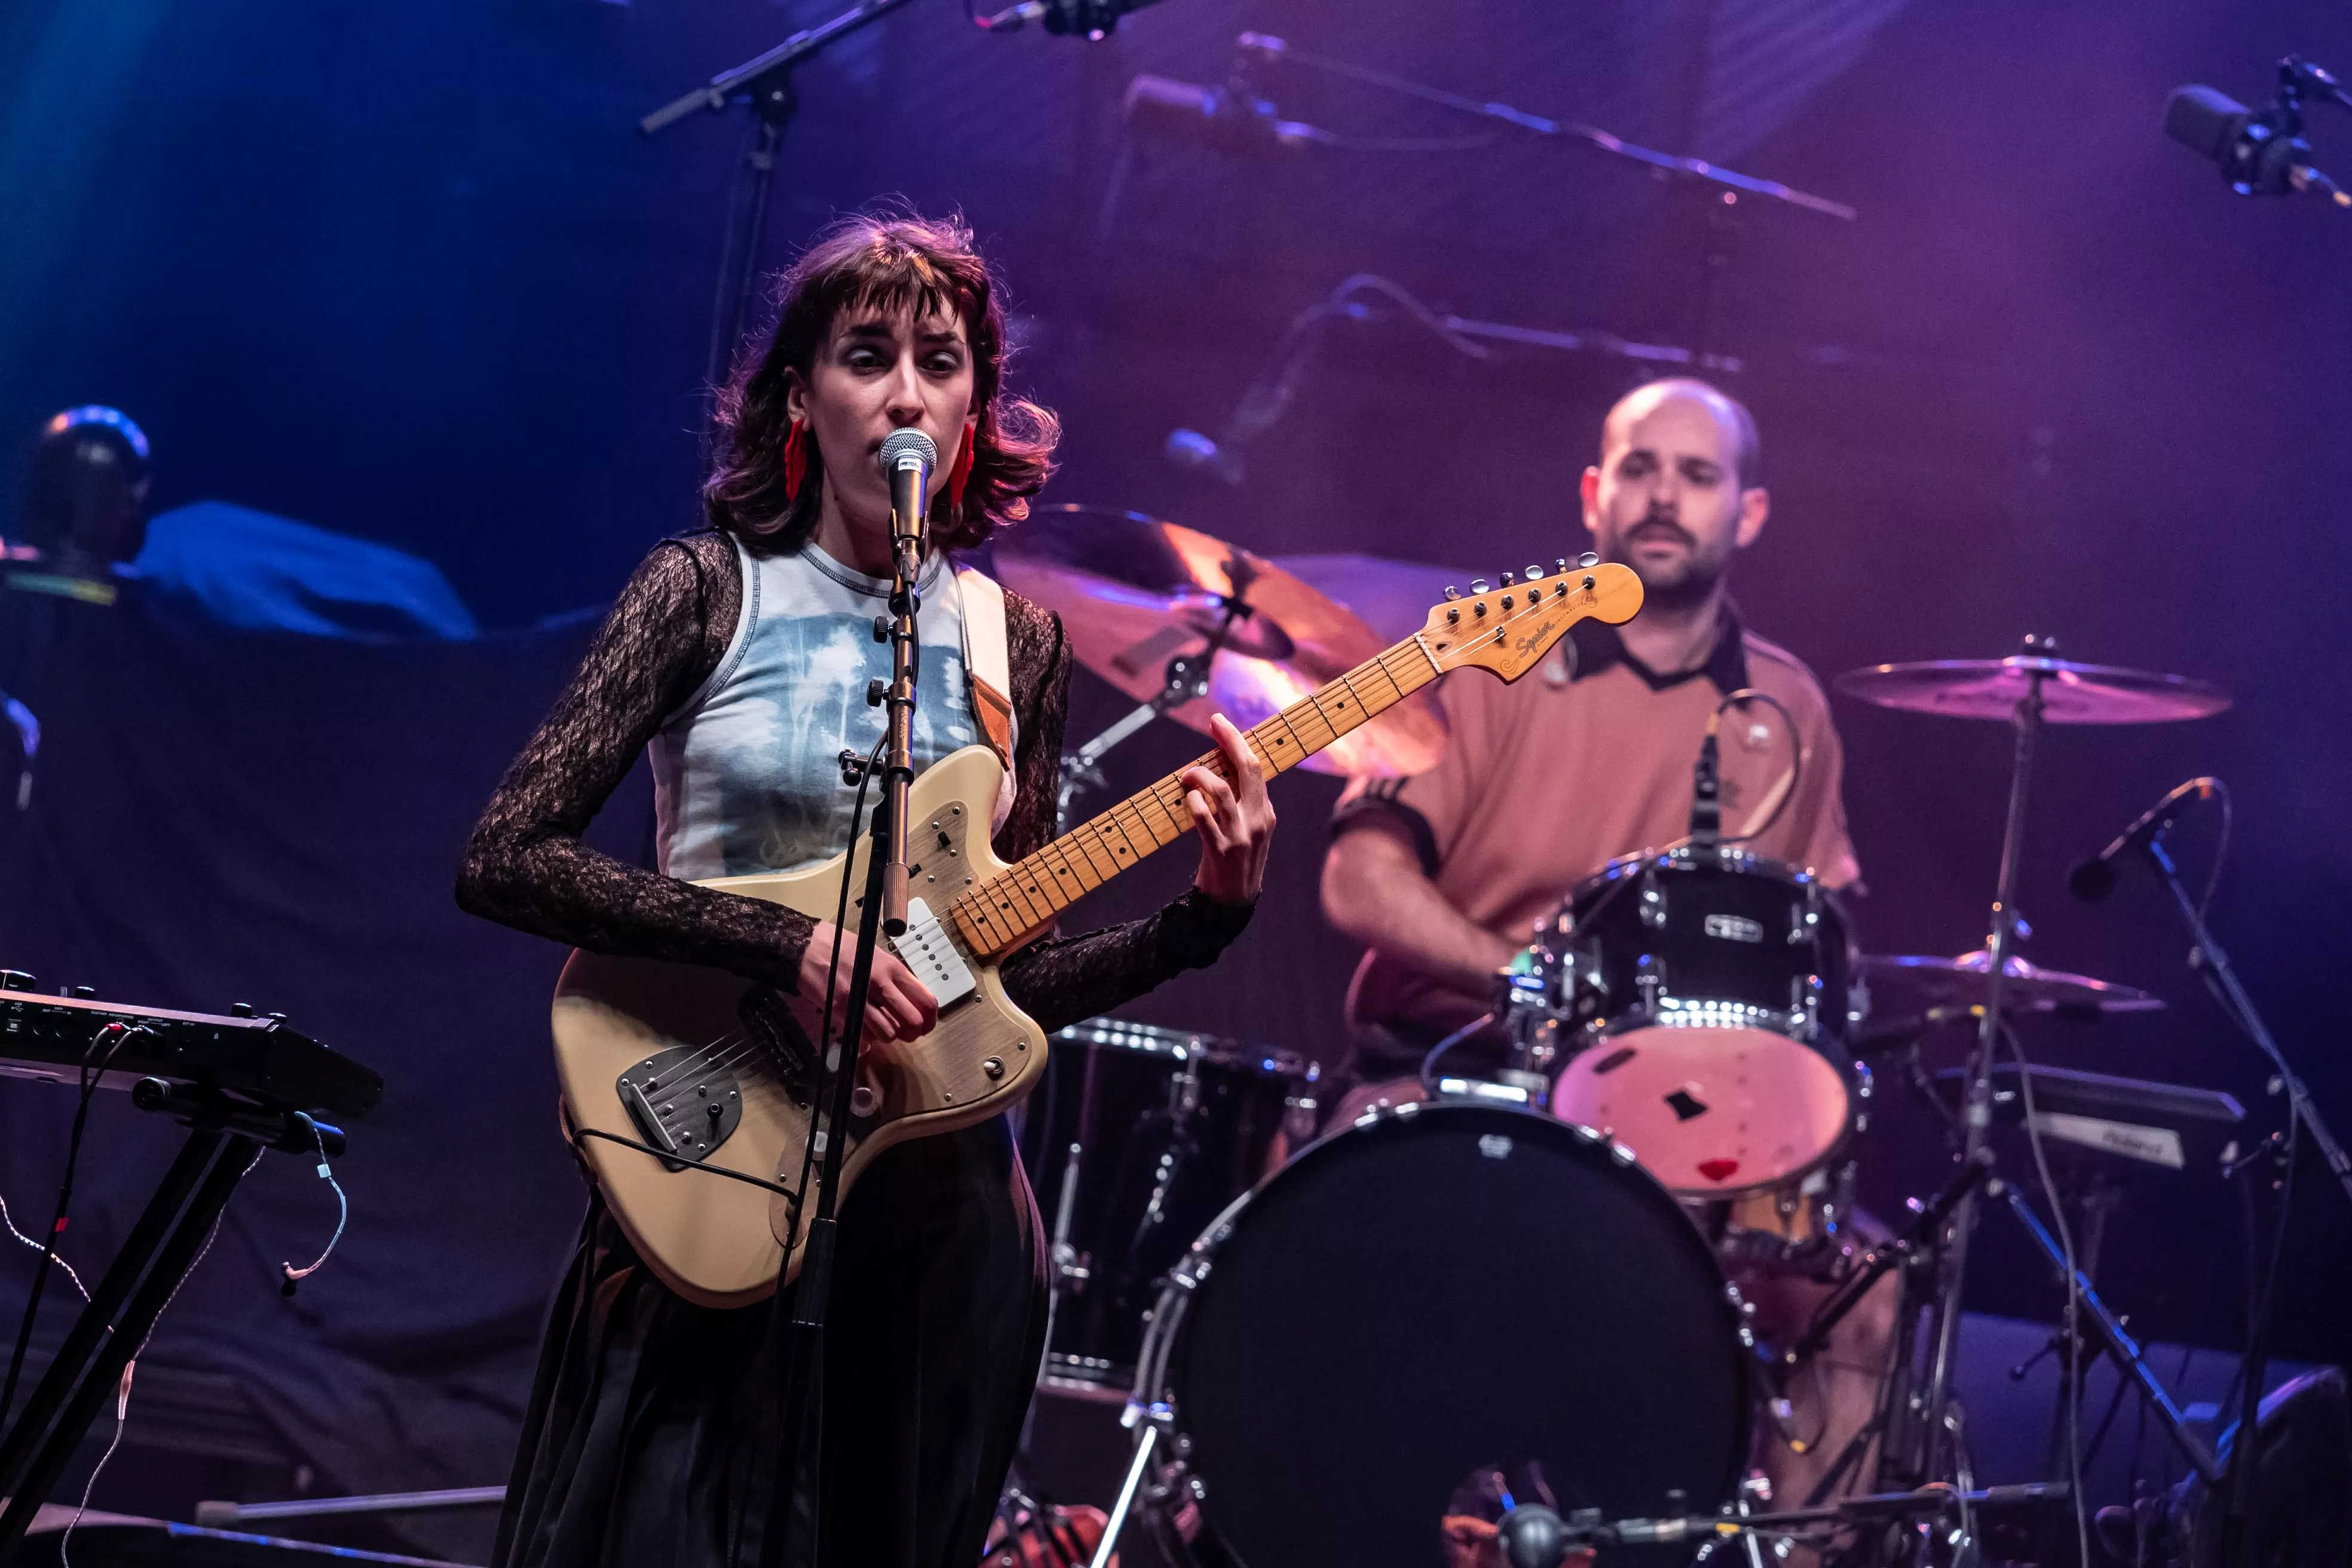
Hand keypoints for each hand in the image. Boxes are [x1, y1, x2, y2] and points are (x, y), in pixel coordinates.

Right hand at [791, 920, 938, 1047]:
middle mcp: (881, 983)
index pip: (926, 1000)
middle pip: (913, 1021)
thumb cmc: (842, 949)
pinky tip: (862, 1030)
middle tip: (905, 1033)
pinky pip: (864, 1036)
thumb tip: (912, 1000)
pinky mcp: (842, 1010)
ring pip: (890, 1033)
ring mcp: (861, 998)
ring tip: (880, 1028)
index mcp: (893, 968)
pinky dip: (866, 1040)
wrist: (808, 948)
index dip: (930, 1019)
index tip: (926, 1025)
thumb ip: (896, 978)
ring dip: (887, 1035)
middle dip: (913, 1032)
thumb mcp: (878, 956)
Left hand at [1183, 713, 1275, 904]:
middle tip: (1214, 723)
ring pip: (1222, 791)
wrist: (1233, 900)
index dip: (1237, 741)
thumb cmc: (1235, 858)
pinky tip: (1188, 799)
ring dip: (1201, 776)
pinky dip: (1193, 803)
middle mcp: (1258, 820)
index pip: (1255, 768)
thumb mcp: (1248, 828)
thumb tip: (1221, 765)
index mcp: (1265, 812)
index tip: (1220, 722)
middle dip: (1230, 741)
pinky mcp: (1220, 851)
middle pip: (1248, 769)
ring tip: (1189, 775)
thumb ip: (1241, 801)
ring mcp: (1240, 836)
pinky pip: (1204, 818)